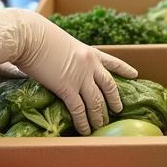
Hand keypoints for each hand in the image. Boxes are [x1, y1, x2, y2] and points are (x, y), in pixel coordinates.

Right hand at [0, 7, 136, 134]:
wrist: (31, 37)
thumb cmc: (40, 35)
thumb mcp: (62, 43)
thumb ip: (68, 56)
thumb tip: (61, 66)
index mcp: (89, 52)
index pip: (112, 62)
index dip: (124, 69)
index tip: (135, 74)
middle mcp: (89, 66)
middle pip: (108, 87)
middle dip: (114, 100)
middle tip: (118, 110)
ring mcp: (80, 78)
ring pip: (96, 102)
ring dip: (99, 116)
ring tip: (101, 126)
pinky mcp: (67, 89)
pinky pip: (79, 110)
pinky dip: (83, 122)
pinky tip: (85, 130)